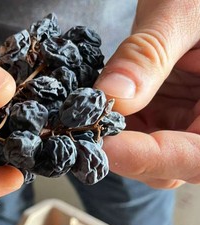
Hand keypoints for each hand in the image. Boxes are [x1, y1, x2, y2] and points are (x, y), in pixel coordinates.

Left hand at [95, 0, 199, 188]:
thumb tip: (111, 95)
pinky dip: (106, 126)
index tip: (103, 145)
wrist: (190, 0)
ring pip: (142, 155)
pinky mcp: (158, 115)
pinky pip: (130, 134)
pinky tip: (87, 111)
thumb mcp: (183, 12)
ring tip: (78, 121)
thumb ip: (149, 54)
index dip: (146, 158)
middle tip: (79, 133)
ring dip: (107, 142)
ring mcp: (179, 123)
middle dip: (120, 154)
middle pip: (164, 167)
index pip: (194, 158)